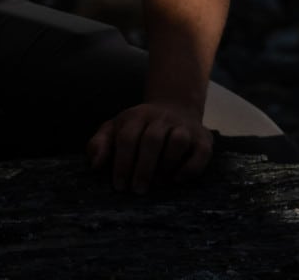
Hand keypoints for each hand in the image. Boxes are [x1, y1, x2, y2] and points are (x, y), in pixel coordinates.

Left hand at [86, 101, 212, 193]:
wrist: (174, 107)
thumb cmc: (138, 127)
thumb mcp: (115, 128)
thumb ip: (100, 143)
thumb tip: (95, 165)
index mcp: (136, 116)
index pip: (126, 138)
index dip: (122, 163)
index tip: (119, 186)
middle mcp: (161, 118)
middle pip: (151, 140)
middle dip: (143, 168)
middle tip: (137, 190)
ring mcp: (184, 126)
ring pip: (178, 141)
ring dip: (167, 165)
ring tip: (158, 184)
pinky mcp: (203, 138)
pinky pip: (201, 152)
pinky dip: (190, 168)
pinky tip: (177, 180)